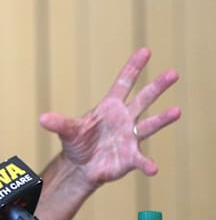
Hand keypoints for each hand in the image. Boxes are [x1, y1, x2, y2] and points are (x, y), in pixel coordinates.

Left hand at [39, 47, 180, 186]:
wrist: (82, 166)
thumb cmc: (78, 142)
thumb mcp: (67, 131)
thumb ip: (58, 124)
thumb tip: (42, 119)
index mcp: (109, 107)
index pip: (123, 83)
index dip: (133, 67)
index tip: (145, 50)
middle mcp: (125, 118)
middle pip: (143, 99)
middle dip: (157, 86)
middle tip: (173, 73)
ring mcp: (131, 137)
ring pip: (150, 124)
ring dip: (163, 118)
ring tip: (176, 111)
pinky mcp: (131, 158)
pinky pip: (142, 160)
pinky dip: (147, 164)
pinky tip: (153, 168)